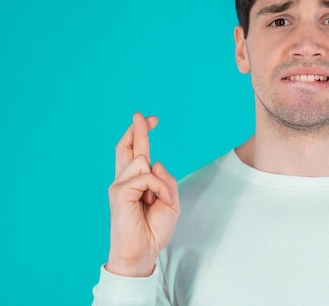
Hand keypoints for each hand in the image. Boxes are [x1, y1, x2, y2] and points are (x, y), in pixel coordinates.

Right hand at [106, 113, 179, 276]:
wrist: (143, 252)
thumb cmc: (154, 229)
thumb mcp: (171, 202)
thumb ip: (166, 180)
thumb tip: (154, 163)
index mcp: (137, 182)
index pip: (137, 152)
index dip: (142, 134)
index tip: (151, 119)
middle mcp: (126, 180)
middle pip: (128, 147)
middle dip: (138, 130)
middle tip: (142, 114)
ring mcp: (120, 184)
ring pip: (144, 161)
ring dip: (161, 182)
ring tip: (157, 202)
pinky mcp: (118, 192)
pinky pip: (147, 177)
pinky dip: (158, 189)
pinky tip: (153, 203)